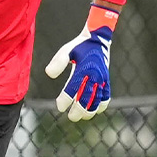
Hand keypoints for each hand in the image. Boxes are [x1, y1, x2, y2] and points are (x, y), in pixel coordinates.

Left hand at [45, 5, 118, 120]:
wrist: (98, 39)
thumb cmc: (78, 47)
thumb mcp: (66, 50)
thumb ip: (58, 62)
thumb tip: (49, 74)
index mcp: (84, 69)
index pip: (74, 88)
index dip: (66, 99)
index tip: (60, 107)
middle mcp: (95, 75)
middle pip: (87, 98)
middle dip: (79, 110)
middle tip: (71, 117)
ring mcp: (102, 79)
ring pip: (98, 100)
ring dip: (90, 110)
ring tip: (82, 117)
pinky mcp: (107, 80)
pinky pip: (107, 96)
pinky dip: (102, 105)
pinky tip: (94, 111)